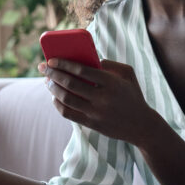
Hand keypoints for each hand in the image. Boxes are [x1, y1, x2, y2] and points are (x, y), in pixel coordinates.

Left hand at [39, 58, 162, 146]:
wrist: (142, 126)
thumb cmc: (132, 95)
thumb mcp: (128, 74)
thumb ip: (109, 64)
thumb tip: (87, 59)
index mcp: (111, 82)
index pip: (82, 70)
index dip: (64, 64)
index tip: (51, 59)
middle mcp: (102, 98)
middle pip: (70, 84)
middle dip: (53, 74)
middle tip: (43, 68)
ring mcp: (96, 113)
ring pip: (66, 99)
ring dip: (53, 89)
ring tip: (47, 81)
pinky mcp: (92, 124)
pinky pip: (68, 114)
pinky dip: (57, 104)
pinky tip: (54, 97)